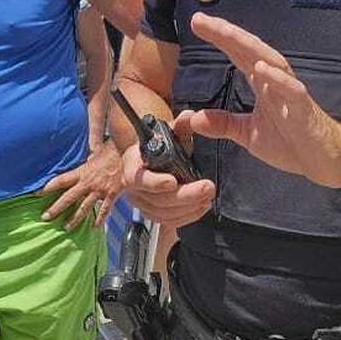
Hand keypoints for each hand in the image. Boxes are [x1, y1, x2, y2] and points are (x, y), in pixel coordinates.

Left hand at [41, 139, 122, 228]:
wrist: (128, 155)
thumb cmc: (112, 151)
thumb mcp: (95, 154)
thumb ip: (88, 162)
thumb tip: (85, 161)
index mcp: (82, 172)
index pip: (61, 180)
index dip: (48, 187)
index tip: (37, 193)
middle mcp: (88, 183)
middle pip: (68, 198)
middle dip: (56, 208)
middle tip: (45, 217)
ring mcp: (100, 190)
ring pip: (84, 208)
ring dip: (75, 219)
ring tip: (67, 227)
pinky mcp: (111, 195)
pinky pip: (104, 210)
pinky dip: (100, 219)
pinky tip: (95, 227)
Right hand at [120, 112, 215, 227]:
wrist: (155, 161)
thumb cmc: (161, 148)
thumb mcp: (169, 135)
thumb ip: (181, 127)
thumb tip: (190, 117)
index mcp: (132, 164)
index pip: (138, 177)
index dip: (155, 182)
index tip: (173, 181)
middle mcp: (134, 187)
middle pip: (157, 199)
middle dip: (186, 195)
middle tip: (207, 188)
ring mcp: (143, 203)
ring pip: (165, 213)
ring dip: (189, 207)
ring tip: (208, 195)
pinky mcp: (153, 214)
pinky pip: (169, 221)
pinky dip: (187, 216)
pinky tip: (201, 206)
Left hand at [182, 13, 340, 187]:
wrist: (324, 161)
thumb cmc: (290, 142)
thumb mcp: (247, 133)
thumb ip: (222, 124)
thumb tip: (190, 118)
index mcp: (261, 84)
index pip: (237, 54)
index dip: (218, 38)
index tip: (196, 22)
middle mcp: (274, 81)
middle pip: (249, 50)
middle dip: (226, 34)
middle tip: (200, 19)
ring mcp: (290, 93)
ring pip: (270, 61)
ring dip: (248, 46)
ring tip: (226, 33)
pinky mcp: (304, 110)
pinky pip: (292, 90)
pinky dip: (277, 78)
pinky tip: (261, 68)